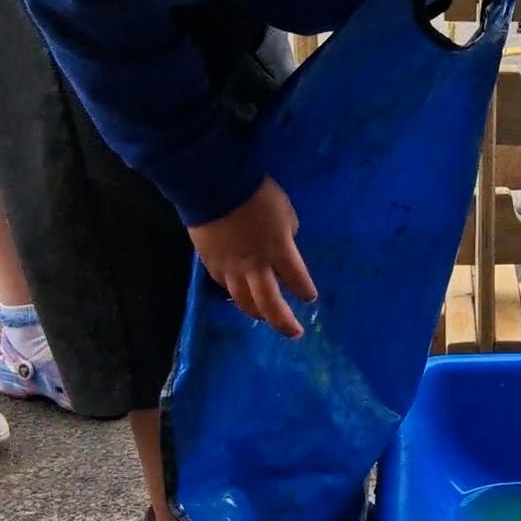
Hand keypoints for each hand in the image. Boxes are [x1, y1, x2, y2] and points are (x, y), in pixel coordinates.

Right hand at [187, 178, 318, 337]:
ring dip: (257, 313)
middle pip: (270, 303)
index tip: (310, 298)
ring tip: (265, 318)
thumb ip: (287, 233)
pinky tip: (239, 297)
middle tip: (294, 333)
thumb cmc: (256, 194)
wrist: (213, 187)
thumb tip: (285, 244)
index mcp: (279, 250)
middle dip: (284, 322)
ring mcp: (231, 268)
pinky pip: (225, 287)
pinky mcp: (211, 265)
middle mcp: (256, 266)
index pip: (297, 279)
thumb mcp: (284, 210)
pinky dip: (235, 295)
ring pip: (244, 301)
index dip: (305, 291)